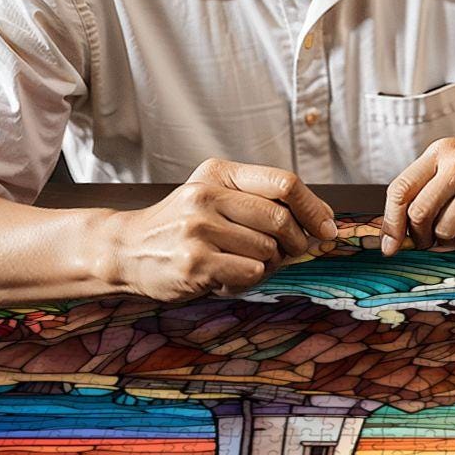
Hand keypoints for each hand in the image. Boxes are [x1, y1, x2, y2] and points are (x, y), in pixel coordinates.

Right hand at [104, 158, 337, 299]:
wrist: (125, 251)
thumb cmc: (183, 228)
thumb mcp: (217, 198)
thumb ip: (264, 203)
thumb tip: (325, 222)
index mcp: (219, 172)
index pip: (284, 182)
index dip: (314, 208)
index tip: (328, 229)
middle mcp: (207, 194)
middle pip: (281, 219)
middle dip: (294, 243)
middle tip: (285, 255)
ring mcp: (198, 228)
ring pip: (268, 250)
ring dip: (266, 265)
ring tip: (238, 264)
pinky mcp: (195, 261)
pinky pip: (251, 273)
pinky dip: (247, 281)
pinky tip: (223, 277)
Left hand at [380, 131, 454, 255]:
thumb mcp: (452, 159)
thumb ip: (424, 187)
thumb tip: (396, 234)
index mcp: (441, 151)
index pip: (401, 189)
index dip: (390, 222)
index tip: (390, 245)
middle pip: (419, 214)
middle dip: (419, 235)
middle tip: (427, 240)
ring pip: (444, 230)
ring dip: (449, 236)